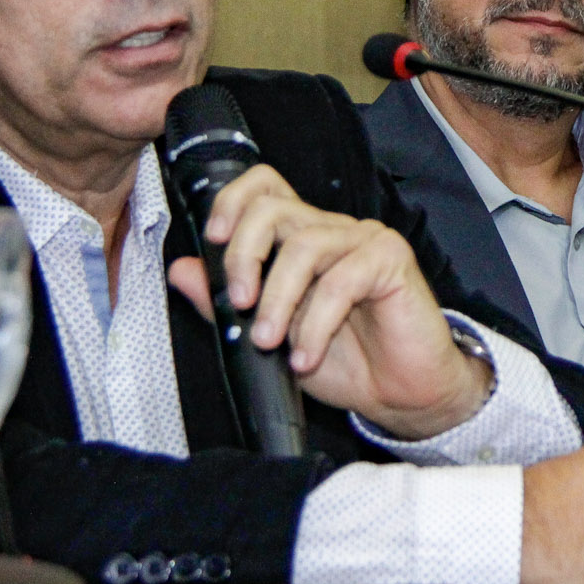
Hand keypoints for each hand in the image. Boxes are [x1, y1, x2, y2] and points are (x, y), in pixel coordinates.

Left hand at [165, 164, 490, 439]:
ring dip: (278, 300)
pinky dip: (315, 324)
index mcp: (303, 238)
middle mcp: (332, 230)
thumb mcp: (270, 338)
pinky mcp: (391, 259)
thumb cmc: (346, 363)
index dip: (233, 202)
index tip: (214, 240)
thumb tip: (182, 271)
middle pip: (273, 209)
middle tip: (241, 305)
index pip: (265, 188)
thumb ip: (225, 303)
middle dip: (244, 256)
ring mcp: (364, 240)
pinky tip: (306, 356)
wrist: (402, 395)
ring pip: (304, 245)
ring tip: (270, 343)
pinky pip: (341, 281)